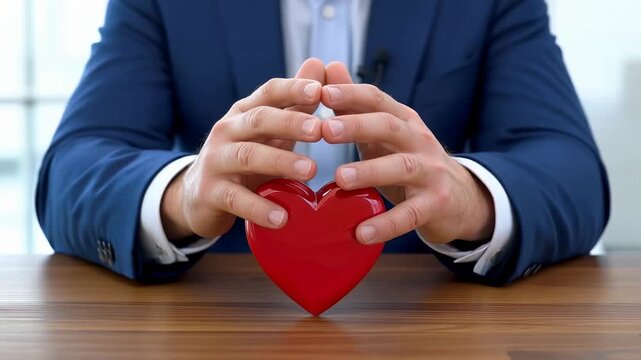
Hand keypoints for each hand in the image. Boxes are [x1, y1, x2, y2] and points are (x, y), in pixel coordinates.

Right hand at [161, 59, 324, 240]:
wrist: (198, 196)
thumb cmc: (244, 159)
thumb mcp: (269, 132)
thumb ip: (295, 103)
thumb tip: (320, 66)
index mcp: (245, 113)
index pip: (269, 92)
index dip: (292, 89)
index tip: (319, 90)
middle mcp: (227, 130)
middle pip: (258, 120)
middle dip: (290, 123)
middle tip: (321, 130)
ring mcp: (215, 161)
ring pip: (247, 156)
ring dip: (280, 162)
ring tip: (310, 171)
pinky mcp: (209, 192)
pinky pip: (235, 199)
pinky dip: (259, 207)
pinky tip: (282, 217)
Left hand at [320, 62, 494, 244]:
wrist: (460, 197)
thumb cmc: (410, 160)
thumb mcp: (386, 132)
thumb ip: (357, 105)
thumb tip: (330, 66)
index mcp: (403, 120)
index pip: (378, 99)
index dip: (351, 94)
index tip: (321, 92)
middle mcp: (419, 141)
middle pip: (390, 127)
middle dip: (357, 126)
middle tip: (324, 130)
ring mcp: (431, 172)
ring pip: (401, 167)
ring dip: (369, 172)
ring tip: (339, 179)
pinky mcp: (436, 204)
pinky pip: (410, 214)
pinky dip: (386, 224)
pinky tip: (361, 232)